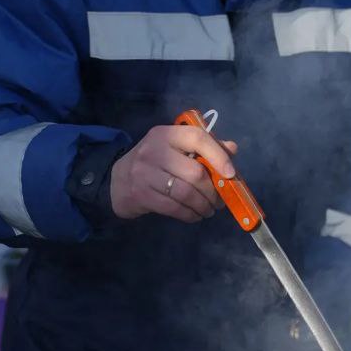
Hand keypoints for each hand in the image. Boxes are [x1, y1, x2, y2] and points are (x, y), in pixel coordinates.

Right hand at [111, 125, 237, 222]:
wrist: (118, 180)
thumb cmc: (156, 162)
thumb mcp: (176, 148)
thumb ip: (205, 146)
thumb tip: (232, 149)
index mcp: (168, 134)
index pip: (197, 138)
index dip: (218, 156)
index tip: (231, 174)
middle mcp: (155, 150)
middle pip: (195, 173)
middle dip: (213, 191)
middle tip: (220, 201)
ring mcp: (145, 172)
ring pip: (186, 193)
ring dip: (203, 206)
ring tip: (209, 210)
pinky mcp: (141, 194)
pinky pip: (174, 207)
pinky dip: (190, 214)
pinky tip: (195, 215)